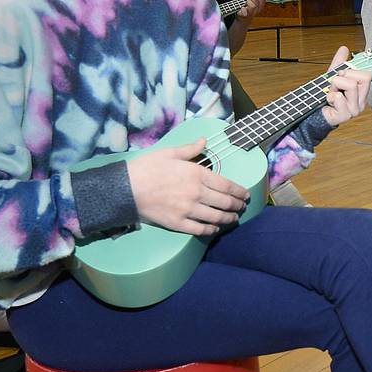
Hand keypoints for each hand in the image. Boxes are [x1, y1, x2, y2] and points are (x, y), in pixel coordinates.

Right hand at [127, 138, 248, 236]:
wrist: (125, 188)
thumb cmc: (146, 167)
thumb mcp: (169, 152)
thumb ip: (190, 149)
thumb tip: (204, 141)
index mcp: (197, 174)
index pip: (227, 185)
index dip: (239, 192)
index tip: (245, 194)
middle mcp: (197, 193)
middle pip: (225, 202)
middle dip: (237, 206)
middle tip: (242, 207)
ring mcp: (188, 210)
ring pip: (216, 217)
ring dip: (228, 218)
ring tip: (233, 218)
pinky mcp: (177, 223)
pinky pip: (199, 229)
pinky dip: (210, 230)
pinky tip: (214, 228)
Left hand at [236, 0, 265, 20]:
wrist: (243, 20)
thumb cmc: (248, 10)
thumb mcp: (253, 2)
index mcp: (259, 7)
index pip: (263, 0)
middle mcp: (256, 11)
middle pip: (257, 2)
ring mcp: (250, 13)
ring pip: (252, 6)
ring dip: (248, 2)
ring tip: (245, 3)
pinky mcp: (244, 15)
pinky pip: (244, 11)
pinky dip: (243, 9)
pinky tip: (242, 8)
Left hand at [320, 45, 371, 126]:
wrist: (315, 113)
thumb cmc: (326, 97)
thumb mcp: (333, 77)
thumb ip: (339, 63)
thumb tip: (344, 48)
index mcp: (361, 92)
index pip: (367, 75)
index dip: (352, 71)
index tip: (342, 75)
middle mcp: (361, 101)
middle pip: (363, 78)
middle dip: (345, 77)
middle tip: (336, 85)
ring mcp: (354, 110)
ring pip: (351, 86)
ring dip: (336, 86)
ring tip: (332, 92)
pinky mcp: (345, 115)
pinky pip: (340, 98)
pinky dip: (331, 96)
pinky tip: (329, 101)